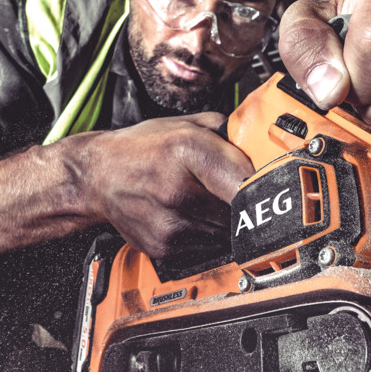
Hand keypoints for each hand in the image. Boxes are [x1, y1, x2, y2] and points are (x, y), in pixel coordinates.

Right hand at [89, 113, 253, 258]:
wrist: (98, 176)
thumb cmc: (143, 149)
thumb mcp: (187, 125)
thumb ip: (228, 133)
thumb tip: (263, 147)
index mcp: (186, 150)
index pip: (246, 181)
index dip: (264, 188)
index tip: (272, 189)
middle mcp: (177, 189)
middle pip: (240, 210)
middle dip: (243, 202)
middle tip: (229, 190)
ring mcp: (169, 222)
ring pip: (225, 231)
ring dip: (224, 219)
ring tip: (202, 199)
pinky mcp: (164, 246)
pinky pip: (205, 244)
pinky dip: (204, 231)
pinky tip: (185, 213)